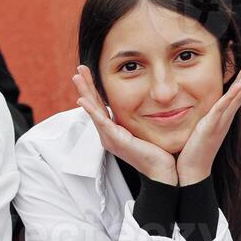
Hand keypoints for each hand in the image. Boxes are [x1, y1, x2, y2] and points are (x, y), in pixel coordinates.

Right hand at [73, 65, 176, 184]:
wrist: (163, 172)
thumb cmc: (158, 153)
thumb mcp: (145, 130)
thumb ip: (140, 118)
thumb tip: (146, 104)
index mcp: (114, 131)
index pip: (100, 106)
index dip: (94, 89)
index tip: (88, 73)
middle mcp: (108, 134)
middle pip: (93, 105)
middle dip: (85, 86)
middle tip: (79, 69)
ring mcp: (110, 138)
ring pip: (93, 111)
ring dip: (85, 92)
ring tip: (77, 77)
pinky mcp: (116, 140)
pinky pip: (101, 122)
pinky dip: (91, 110)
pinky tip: (83, 100)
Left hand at [175, 48, 240, 184]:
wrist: (191, 172)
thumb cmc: (192, 150)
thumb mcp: (198, 125)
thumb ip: (202, 114)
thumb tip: (197, 102)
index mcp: (221, 114)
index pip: (235, 89)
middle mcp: (224, 116)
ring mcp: (220, 121)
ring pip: (237, 96)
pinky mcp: (212, 127)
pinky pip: (223, 109)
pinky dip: (232, 97)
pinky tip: (240, 85)